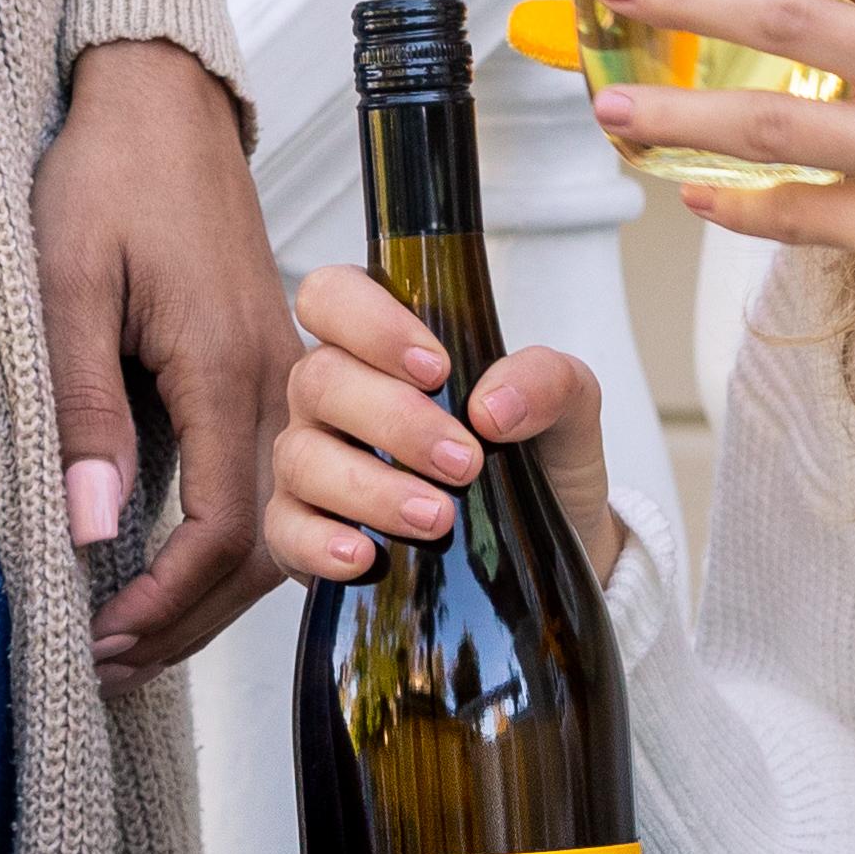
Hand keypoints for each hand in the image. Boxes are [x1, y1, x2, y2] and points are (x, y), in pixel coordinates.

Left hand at [39, 40, 289, 675]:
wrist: (157, 97)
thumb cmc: (104, 174)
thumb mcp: (67, 284)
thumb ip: (82, 408)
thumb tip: (92, 529)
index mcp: (225, 365)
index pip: (219, 531)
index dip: (163, 603)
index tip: (100, 644)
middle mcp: (271, 377)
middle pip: (261, 543)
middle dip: (191, 620)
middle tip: (113, 667)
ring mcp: (278, 369)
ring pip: (275, 514)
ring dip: (214, 588)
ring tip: (139, 637)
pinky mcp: (266, 358)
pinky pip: (269, 473)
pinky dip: (232, 537)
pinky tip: (177, 565)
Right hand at [266, 262, 625, 588]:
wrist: (554, 541)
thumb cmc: (540, 454)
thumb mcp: (567, 405)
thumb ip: (546, 379)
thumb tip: (493, 407)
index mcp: (380, 347)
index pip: (333, 297)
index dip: (370, 323)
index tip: (435, 368)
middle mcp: (333, 397)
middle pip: (319, 380)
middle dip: (395, 421)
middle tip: (465, 461)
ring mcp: (313, 463)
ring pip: (303, 458)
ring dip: (371, 488)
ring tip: (438, 516)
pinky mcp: (307, 534)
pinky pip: (286, 532)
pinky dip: (321, 543)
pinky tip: (366, 556)